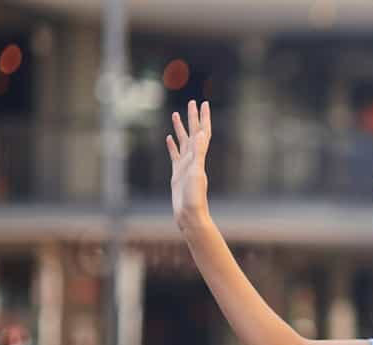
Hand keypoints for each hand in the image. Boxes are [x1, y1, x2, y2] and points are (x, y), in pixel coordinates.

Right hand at [166, 99, 211, 230]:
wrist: (189, 216)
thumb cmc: (194, 198)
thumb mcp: (196, 173)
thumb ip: (199, 154)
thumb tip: (202, 134)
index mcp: (199, 157)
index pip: (202, 132)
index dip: (203, 118)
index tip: (203, 103)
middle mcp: (193, 159)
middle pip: (193, 133)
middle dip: (192, 117)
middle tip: (192, 101)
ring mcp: (185, 166)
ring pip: (182, 142)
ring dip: (181, 128)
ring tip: (176, 114)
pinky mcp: (177, 173)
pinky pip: (174, 155)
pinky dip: (172, 145)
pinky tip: (169, 138)